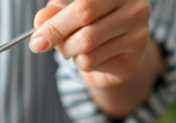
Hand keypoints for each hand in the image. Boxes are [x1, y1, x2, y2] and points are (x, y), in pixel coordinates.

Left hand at [29, 0, 153, 88]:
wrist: (114, 55)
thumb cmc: (89, 25)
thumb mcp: (66, 12)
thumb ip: (53, 13)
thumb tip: (40, 22)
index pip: (82, 0)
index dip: (56, 20)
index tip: (36, 38)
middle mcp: (135, 5)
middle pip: (85, 14)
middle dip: (56, 33)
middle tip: (39, 45)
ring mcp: (139, 31)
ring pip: (86, 43)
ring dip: (67, 51)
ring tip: (72, 48)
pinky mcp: (134, 57)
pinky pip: (91, 62)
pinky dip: (79, 63)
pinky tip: (89, 57)